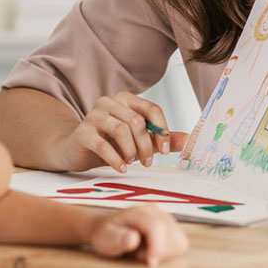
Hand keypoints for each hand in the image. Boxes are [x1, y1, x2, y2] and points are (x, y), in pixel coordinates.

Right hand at [56, 91, 188, 172]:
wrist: (78, 151)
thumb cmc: (111, 144)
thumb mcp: (140, 141)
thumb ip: (162, 139)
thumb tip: (189, 141)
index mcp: (126, 100)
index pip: (151, 109)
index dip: (162, 130)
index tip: (165, 150)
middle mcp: (109, 102)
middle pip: (137, 121)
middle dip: (146, 146)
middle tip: (147, 162)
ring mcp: (93, 115)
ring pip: (121, 130)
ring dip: (131, 151)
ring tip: (131, 162)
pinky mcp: (82, 132)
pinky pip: (102, 144)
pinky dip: (115, 159)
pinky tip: (121, 168)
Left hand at [87, 205, 188, 266]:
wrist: (108, 230)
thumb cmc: (106, 235)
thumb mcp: (105, 238)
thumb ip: (118, 239)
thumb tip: (133, 238)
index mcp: (139, 211)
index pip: (157, 227)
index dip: (157, 247)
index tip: (150, 264)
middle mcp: (155, 211)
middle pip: (171, 234)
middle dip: (158, 252)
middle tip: (139, 255)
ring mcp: (165, 218)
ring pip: (179, 240)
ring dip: (165, 253)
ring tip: (145, 252)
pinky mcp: (171, 228)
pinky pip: (180, 244)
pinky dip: (170, 253)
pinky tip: (154, 251)